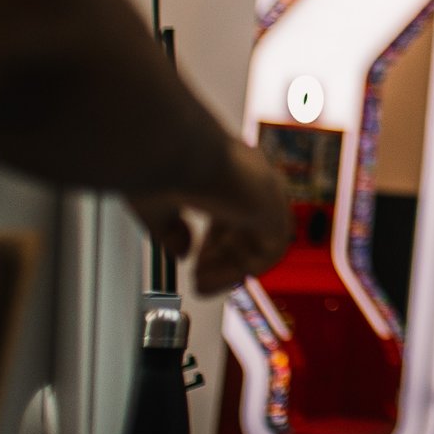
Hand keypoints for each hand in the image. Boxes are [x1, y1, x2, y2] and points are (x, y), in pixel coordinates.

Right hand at [131, 136, 290, 295]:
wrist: (172, 150)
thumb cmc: (160, 166)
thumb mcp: (159, 204)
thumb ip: (172, 230)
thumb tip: (182, 252)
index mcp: (227, 169)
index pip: (233, 210)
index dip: (215, 241)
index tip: (194, 260)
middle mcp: (251, 178)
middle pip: (248, 229)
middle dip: (222, 258)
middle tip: (198, 277)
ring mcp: (266, 193)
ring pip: (259, 242)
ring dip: (229, 269)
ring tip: (200, 283)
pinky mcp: (274, 210)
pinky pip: (268, 253)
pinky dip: (239, 271)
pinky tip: (208, 280)